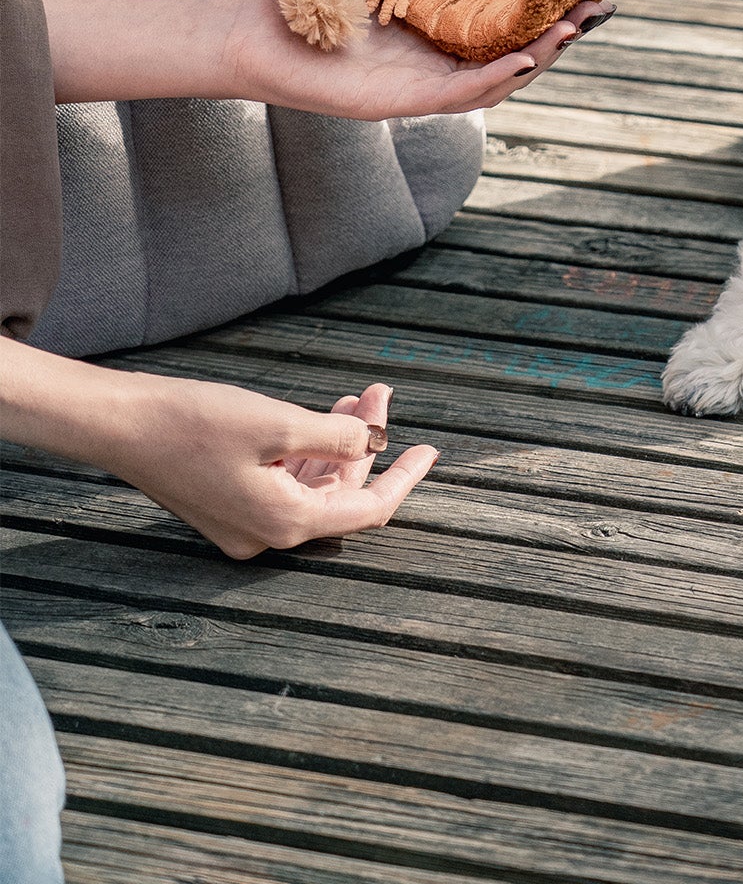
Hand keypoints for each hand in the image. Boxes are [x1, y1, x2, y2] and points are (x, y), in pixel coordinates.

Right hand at [0, 341, 438, 560]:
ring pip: (312, 485)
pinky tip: (321, 416)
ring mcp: (244, 524)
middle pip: (339, 492)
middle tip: (379, 393)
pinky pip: (285, 483)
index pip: (366, 510)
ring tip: (356, 397)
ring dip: (338, 442)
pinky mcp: (227, 505)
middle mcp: (267, 536)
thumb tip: (373, 447)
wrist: (124, 425)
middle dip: (366, 443)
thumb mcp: (279, 423)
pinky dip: (308, 450)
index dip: (403, 479)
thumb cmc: (198, 422)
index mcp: (286, 523)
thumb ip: (337, 438)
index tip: (430, 449)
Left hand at [223, 0, 606, 120]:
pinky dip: (493, 80)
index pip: (506, 31)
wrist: (234, 26)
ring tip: (573, 31)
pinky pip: (452, 97)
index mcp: (431, 37)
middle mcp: (428, 68)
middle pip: (513, 59)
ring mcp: (411, 91)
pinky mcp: (387, 105)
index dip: (550, 14)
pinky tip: (525, 59)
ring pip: (493, 83)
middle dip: (560, 36)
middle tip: (598, 9)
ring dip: (538, 59)